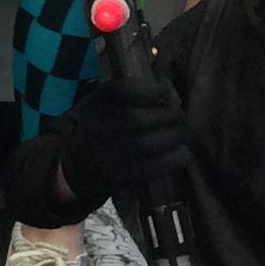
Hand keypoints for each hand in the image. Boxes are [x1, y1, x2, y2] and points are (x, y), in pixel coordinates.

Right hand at [56, 71, 191, 205]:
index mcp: (96, 104)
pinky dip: (173, 159)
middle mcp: (99, 128)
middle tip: (181, 116)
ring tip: (184, 133)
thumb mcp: (105, 102)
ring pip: (146, 144)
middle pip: (138, 119)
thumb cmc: (103, 126)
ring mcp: (109, 154)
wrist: (81, 164)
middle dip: (168, 116)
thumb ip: (132, 92)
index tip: (165, 91)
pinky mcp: (121, 176)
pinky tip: (182, 152)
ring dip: (174, 137)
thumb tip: (168, 88)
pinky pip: (152, 168)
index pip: (119, 90)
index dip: (147, 90)